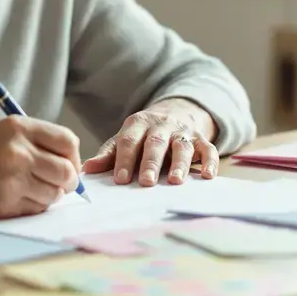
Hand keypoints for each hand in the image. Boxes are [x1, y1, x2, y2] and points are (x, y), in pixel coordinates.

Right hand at [0, 116, 80, 219]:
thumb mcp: (3, 134)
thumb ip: (38, 143)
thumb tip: (72, 166)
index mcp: (19, 127)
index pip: (68, 141)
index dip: (72, 156)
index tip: (67, 165)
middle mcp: (19, 151)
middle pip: (67, 171)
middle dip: (67, 181)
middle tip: (56, 184)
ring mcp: (13, 178)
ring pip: (55, 194)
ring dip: (49, 196)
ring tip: (29, 190)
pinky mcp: (5, 203)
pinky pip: (37, 209)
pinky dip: (33, 207)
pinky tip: (15, 199)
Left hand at [83, 98, 218, 186]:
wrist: (175, 113)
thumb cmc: (144, 135)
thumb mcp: (125, 139)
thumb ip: (108, 155)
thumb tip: (87, 169)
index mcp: (138, 124)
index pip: (129, 141)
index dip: (124, 159)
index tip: (120, 179)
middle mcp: (162, 125)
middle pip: (156, 142)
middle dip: (150, 162)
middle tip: (145, 182)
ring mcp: (183, 132)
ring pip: (182, 145)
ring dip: (180, 163)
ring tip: (175, 181)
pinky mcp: (202, 140)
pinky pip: (209, 149)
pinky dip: (210, 162)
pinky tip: (208, 176)